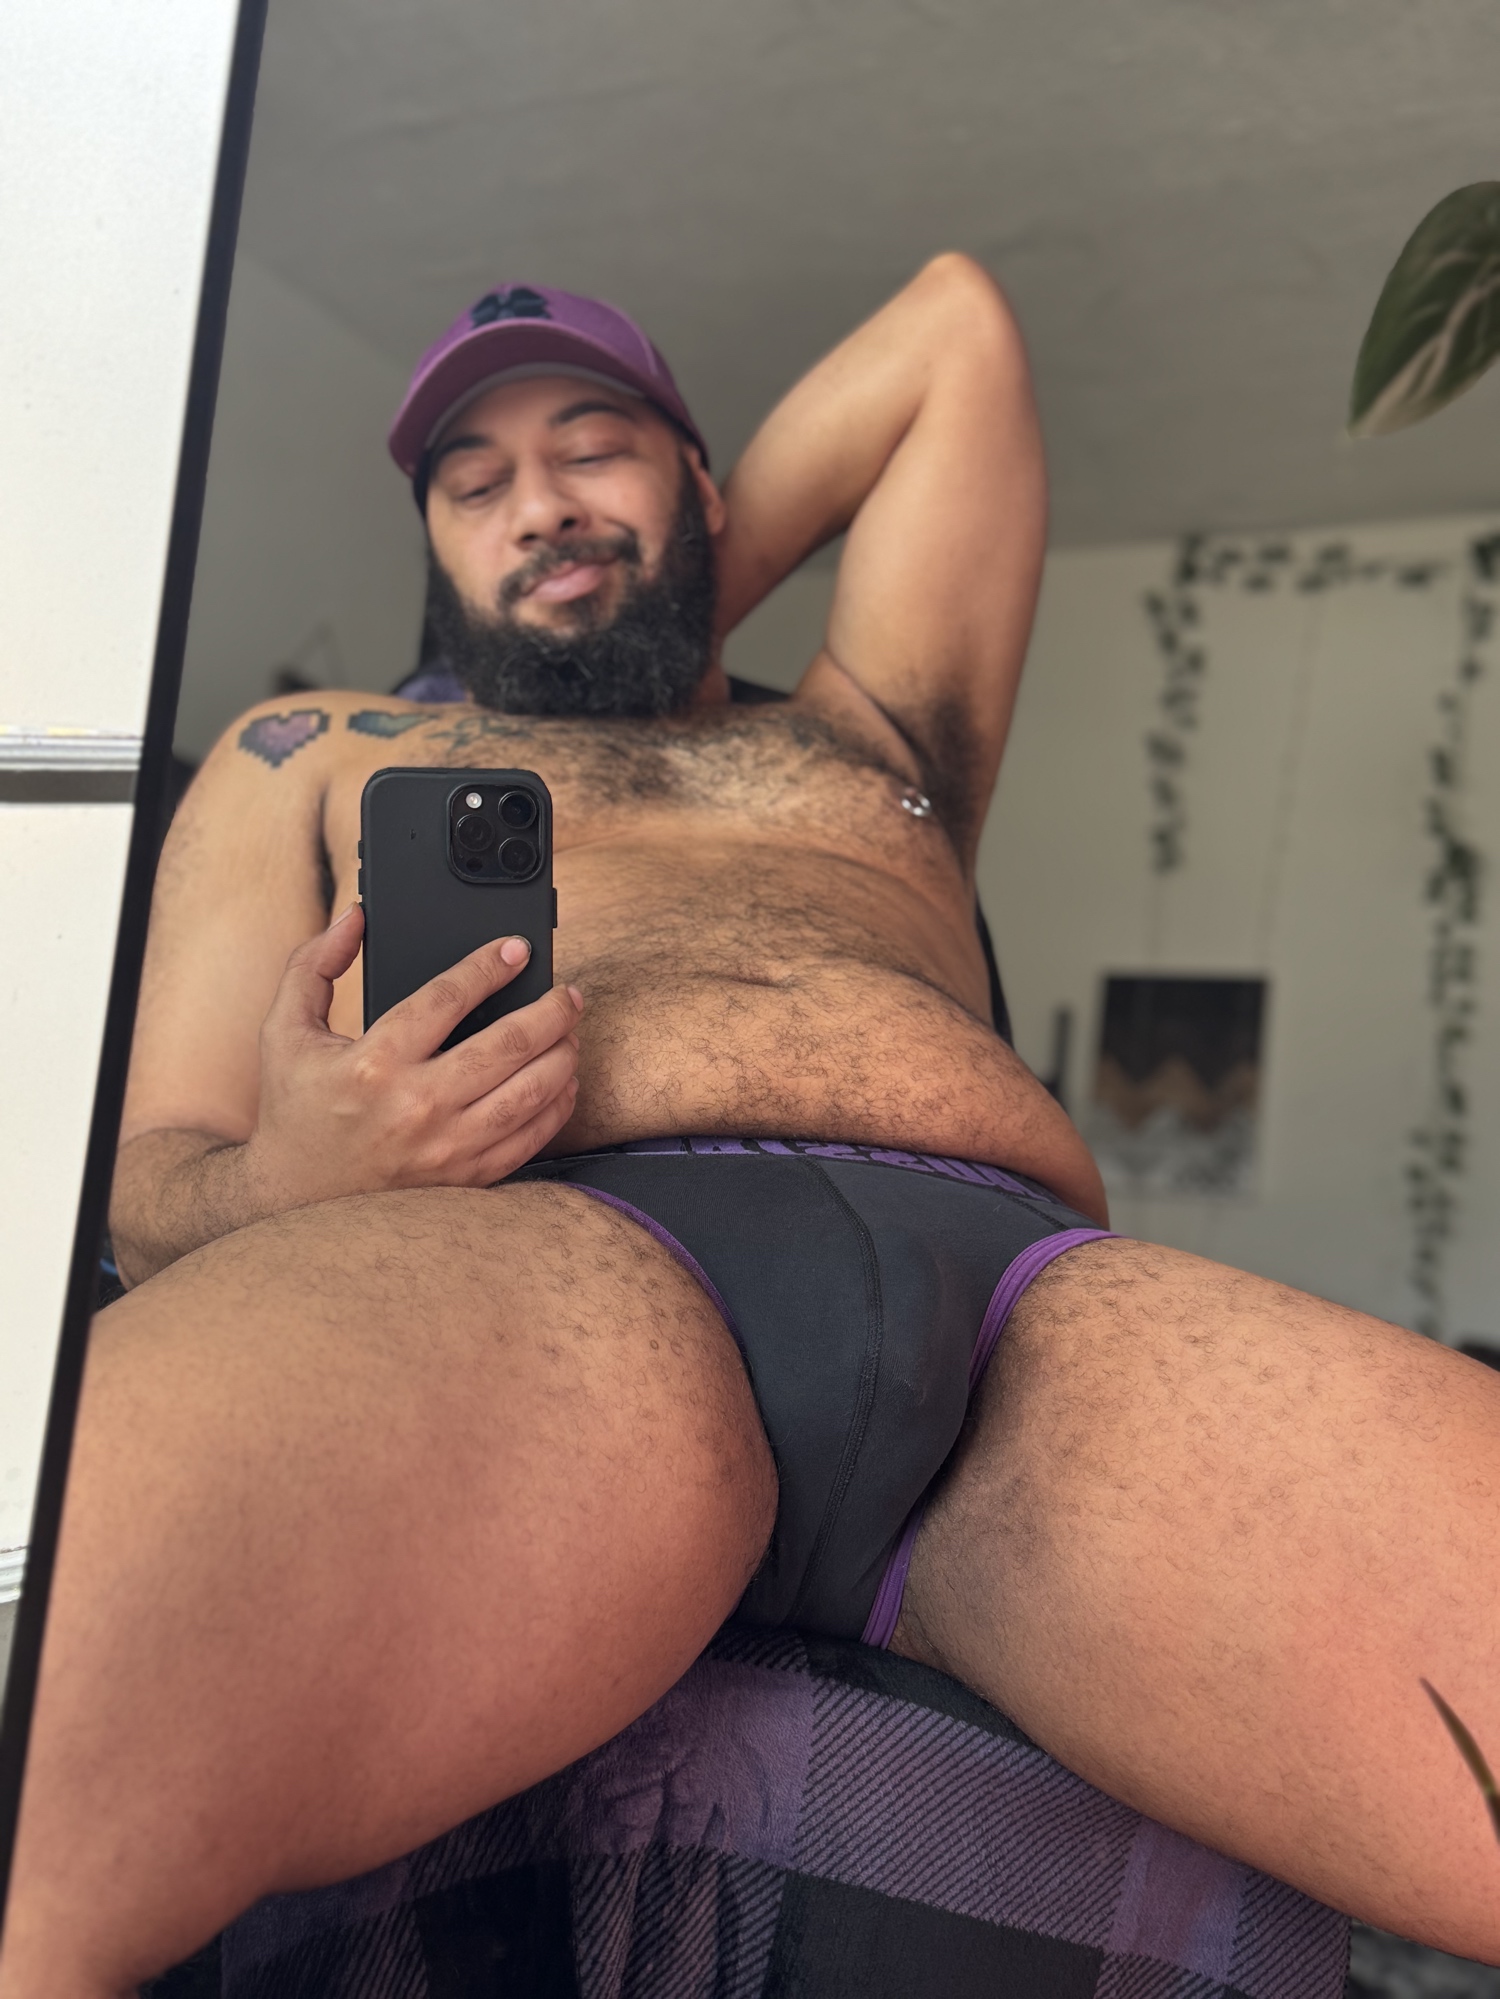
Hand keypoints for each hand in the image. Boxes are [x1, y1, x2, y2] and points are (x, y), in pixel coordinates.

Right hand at [244, 905, 581, 1210]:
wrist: (293, 1196)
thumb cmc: (295, 1109)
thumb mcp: (285, 1030)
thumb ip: (313, 965)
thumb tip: (356, 916)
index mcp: (373, 1063)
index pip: (447, 999)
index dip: (489, 967)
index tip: (517, 949)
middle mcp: (415, 1106)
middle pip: (508, 1046)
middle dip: (550, 1010)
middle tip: (566, 992)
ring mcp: (445, 1148)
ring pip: (531, 1093)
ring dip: (563, 1055)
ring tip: (570, 1031)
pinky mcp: (463, 1178)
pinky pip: (529, 1139)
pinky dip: (556, 1106)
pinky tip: (562, 1081)